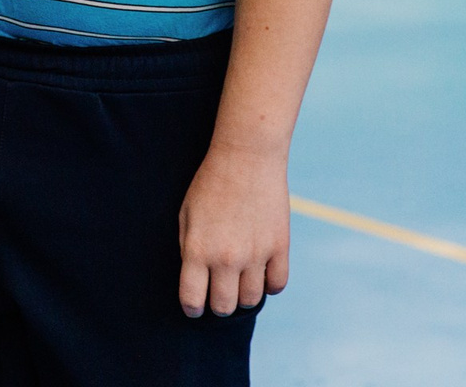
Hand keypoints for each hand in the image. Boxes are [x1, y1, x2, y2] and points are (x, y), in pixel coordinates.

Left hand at [177, 145, 290, 317]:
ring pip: (251, 300)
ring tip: (238, 283)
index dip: (192, 308)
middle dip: (218, 305)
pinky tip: (261, 273)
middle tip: (217, 294)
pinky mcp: (279, 247)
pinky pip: (277, 284)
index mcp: (197, 250)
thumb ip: (188, 248)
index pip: (192, 299)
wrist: (246, 157)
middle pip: (224, 306)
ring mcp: (256, 254)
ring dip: (243, 296)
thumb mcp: (186, 214)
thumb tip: (195, 279)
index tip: (194, 306)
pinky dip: (269, 285)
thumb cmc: (210, 183)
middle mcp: (226, 258)